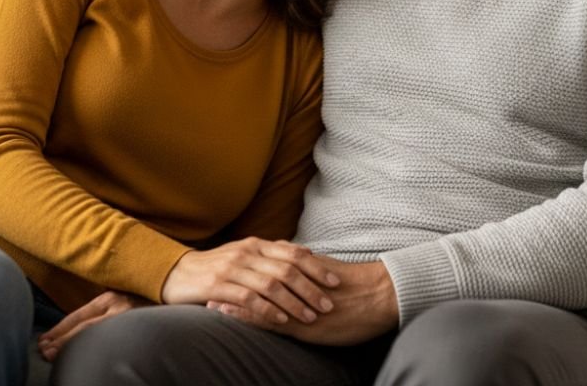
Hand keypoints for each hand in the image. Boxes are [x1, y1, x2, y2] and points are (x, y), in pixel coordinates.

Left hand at [37, 290, 148, 361]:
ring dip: (71, 345)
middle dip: (61, 338)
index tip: (45, 338)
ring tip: (52, 355)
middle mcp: (118, 305)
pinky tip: (84, 358)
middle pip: (83, 325)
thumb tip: (83, 324)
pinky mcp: (139, 330)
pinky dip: (95, 351)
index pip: (79, 314)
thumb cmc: (147, 302)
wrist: (174, 297)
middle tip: (43, 350)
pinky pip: (112, 342)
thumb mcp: (123, 299)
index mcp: (111, 297)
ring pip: (94, 334)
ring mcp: (128, 318)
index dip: (60, 328)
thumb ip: (107, 308)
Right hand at [162, 238, 339, 326]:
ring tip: (311, 316)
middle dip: (311, 287)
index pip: (292, 253)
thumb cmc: (216, 267)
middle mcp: (247, 252)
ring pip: (271, 284)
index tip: (335, 281)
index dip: (316, 267)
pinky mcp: (218, 286)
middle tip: (328, 303)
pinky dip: (268, 310)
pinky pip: (249, 298)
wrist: (177, 273)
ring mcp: (232, 268)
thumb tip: (303, 253)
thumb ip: (270, 255)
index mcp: (256, 244)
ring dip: (294, 302)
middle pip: (286, 268)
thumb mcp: (244, 255)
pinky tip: (282, 321)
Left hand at [208, 258, 397, 345]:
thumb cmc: (360, 287)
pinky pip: (271, 320)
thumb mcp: (329, 275)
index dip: (243, 271)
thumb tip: (298, 260)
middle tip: (205, 284)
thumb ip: (310, 269)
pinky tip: (233, 318)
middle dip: (232, 284)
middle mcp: (295, 285)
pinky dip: (249, 318)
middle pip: (256, 283)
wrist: (380, 295)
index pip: (264, 270)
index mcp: (301, 272)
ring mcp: (297, 305)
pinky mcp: (303, 324)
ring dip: (234, 301)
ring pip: (259, 301)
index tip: (222, 269)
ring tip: (209, 300)